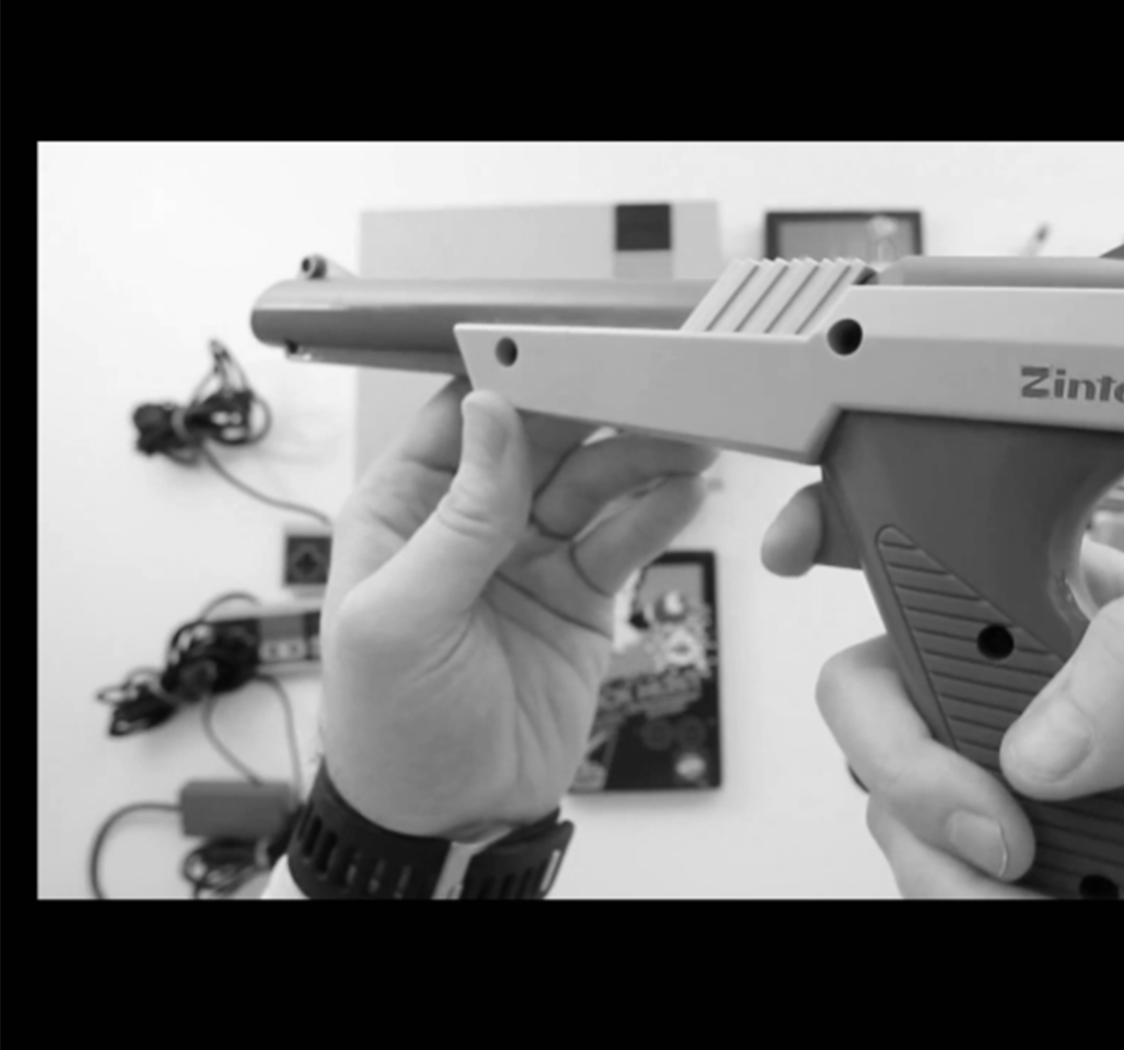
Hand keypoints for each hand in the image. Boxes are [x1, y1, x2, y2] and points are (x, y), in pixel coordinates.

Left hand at [324, 381, 715, 839]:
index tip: (571, 350)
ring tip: (691, 439)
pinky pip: (627, 536)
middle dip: (598, 407)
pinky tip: (689, 490)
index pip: (461, 418)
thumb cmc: (390, 726)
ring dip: (643, 454)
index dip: (514, 378)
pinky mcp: (584, 595)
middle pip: (543, 437)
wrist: (448, 815)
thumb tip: (489, 413)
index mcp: (402, 511)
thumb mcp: (401, 618)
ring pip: (596, 480)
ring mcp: (532, 557)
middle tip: (656, 385)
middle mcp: (469, 523)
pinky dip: (662, 509)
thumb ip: (456, 520)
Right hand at [778, 484, 1123, 897]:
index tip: (803, 546)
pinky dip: (975, 910)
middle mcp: (1033, 695)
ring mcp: (1005, 789)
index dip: (862, 520)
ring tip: (1070, 886)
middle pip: (875, 686)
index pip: (961, 537)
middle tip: (1002, 827)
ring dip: (953, 862)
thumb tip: (1042, 731)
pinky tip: (1067, 911)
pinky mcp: (997, 877)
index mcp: (1094, 614)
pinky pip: (927, 887)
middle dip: (904, 758)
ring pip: (887, 807)